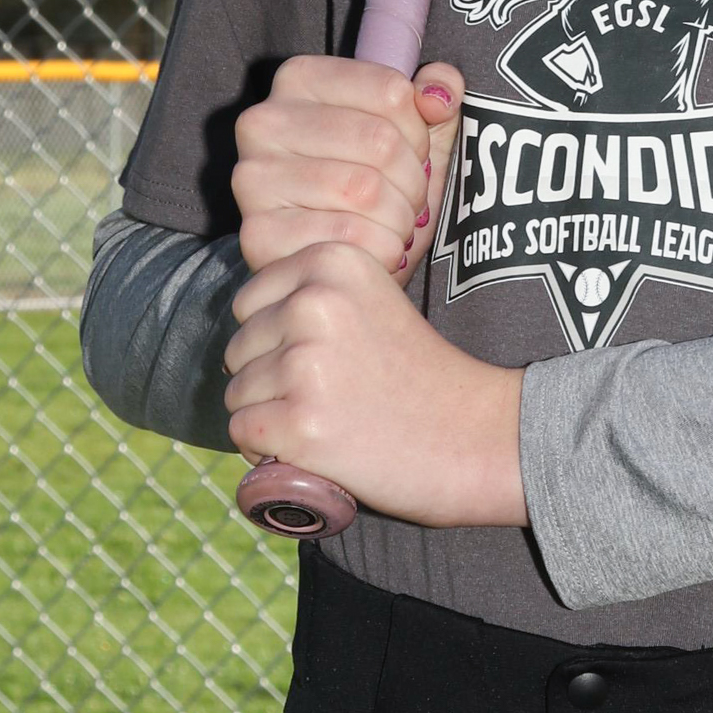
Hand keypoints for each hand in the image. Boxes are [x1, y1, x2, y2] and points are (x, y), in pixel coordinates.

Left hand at [224, 240, 527, 527]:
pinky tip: (314, 449)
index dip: (274, 338)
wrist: (476, 435)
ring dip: (268, 417)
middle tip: (330, 396)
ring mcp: (306, 363)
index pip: (249, 301)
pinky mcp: (301, 423)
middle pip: (238, 348)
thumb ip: (313, 297)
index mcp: (333, 262)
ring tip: (329, 421)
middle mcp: (314, 303)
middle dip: (267, 379)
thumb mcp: (372, 302)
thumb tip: (244, 326)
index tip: (323, 359)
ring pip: (236, 394)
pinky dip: (267, 450)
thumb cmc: (421, 376)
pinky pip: (243, 434)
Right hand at [231, 56, 463, 283]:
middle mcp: (264, 121)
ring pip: (365, 189)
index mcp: (300, 79)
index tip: (414, 156)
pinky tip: (375, 252)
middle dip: (414, 181)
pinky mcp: (257, 231)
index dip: (419, 133)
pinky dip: (380, 250)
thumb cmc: (377, 188)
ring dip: (400, 219)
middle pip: (380, 141)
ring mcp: (253, 177)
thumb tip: (438, 95)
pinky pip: (346, 235)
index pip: (391, 91)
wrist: (335, 265)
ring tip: (396, 227)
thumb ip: (437, 91)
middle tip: (411, 203)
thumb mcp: (416, 132)